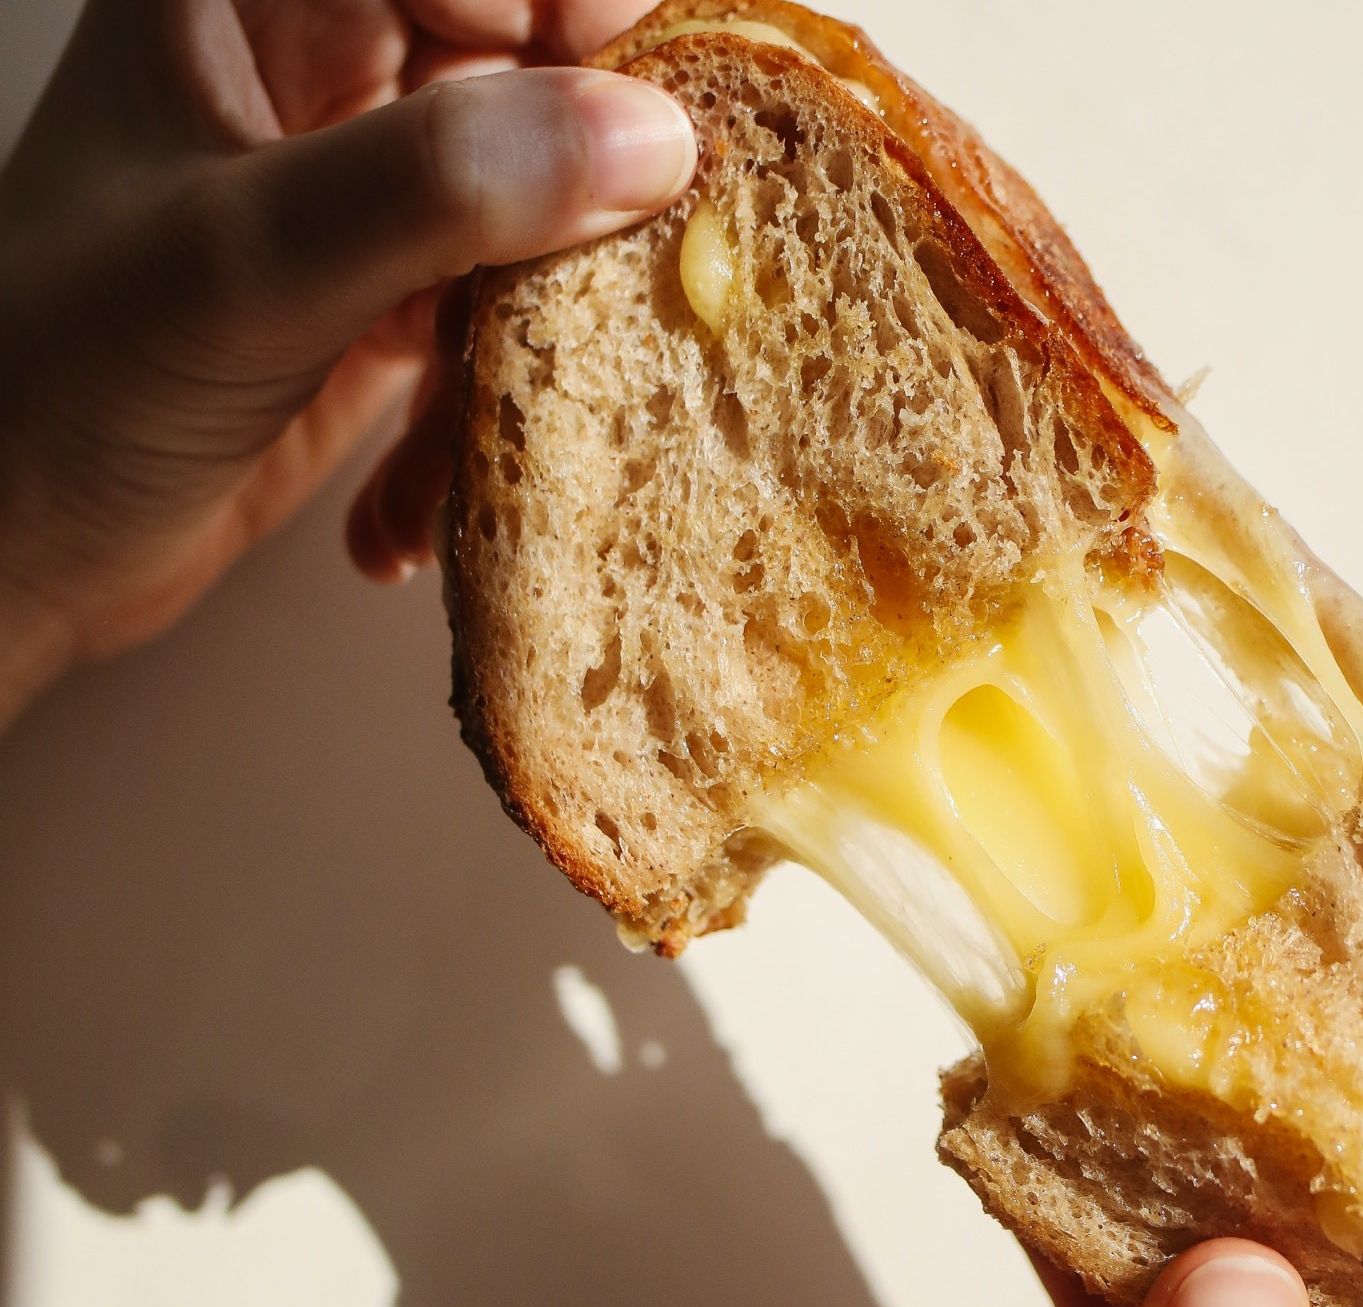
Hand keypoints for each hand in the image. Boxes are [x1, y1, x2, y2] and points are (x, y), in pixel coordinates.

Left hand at [0, 0, 699, 727]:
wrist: (9, 559)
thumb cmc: (59, 383)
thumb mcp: (246, 264)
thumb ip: (439, 183)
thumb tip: (648, 136)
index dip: (584, 26)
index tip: (660, 133)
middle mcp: (327, 71)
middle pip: (543, 78)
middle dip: (590, 203)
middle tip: (619, 298)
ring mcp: (370, 189)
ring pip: (548, 213)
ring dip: (536, 342)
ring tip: (493, 428)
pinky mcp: (402, 299)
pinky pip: (511, 322)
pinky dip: (483, 421)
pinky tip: (404, 507)